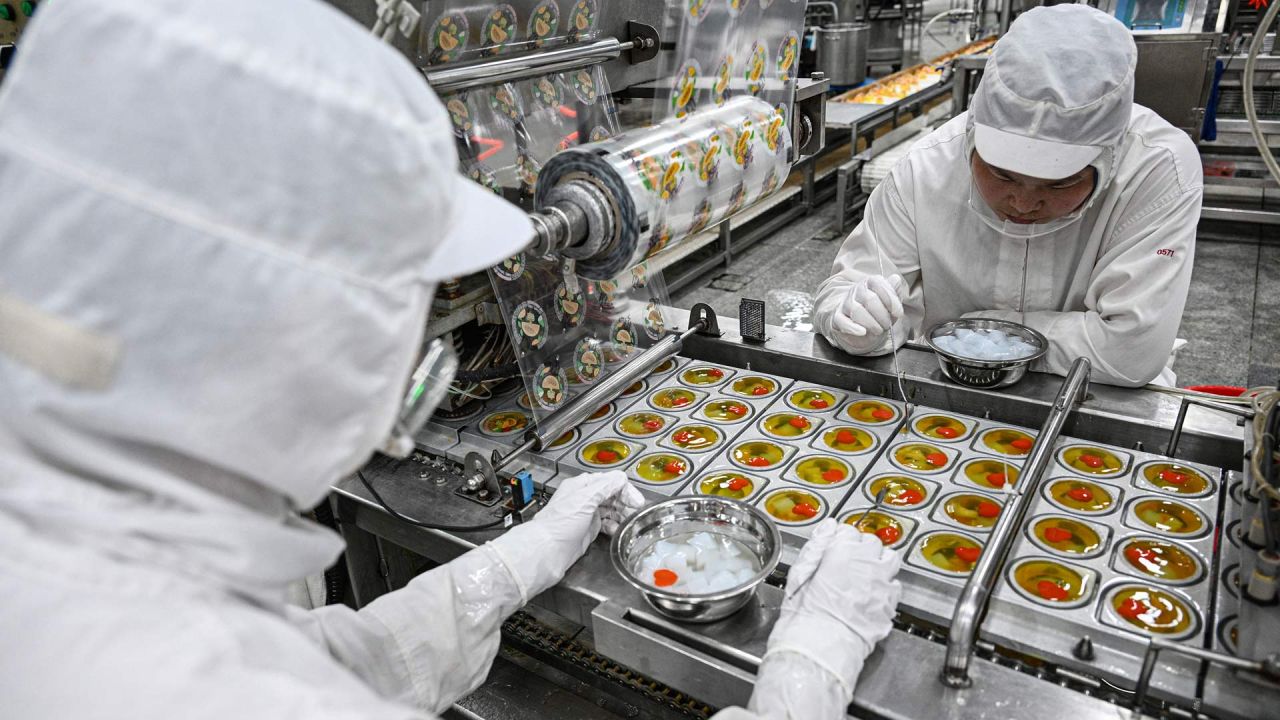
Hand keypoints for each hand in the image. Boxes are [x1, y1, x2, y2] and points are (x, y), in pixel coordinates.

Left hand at [532, 470, 645, 552]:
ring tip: (631, 521)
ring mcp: (587, 514)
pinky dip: (615, 525)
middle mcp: (584, 498)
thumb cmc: (558, 525)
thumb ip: (604, 486)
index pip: (610, 481)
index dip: (625, 490)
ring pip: (611, 509)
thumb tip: (620, 478)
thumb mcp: (584, 499)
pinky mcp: (588, 530)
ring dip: (622, 514)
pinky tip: (618, 529)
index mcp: (581, 485)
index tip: (636, 501)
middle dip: (626, 502)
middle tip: (637, 512)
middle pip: (612, 495)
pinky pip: (607, 524)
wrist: (547, 551)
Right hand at [763, 521, 900, 697]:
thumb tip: (828, 528)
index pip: (848, 531)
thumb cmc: (804, 615)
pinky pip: (895, 586)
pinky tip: (873, 596)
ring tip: (866, 574)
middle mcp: (866, 563)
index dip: (840, 540)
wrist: (821, 648)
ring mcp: (882, 583)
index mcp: (841, 551)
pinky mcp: (891, 604)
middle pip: (872, 542)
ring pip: (890, 559)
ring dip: (879, 562)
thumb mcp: (799, 575)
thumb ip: (816, 547)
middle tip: (848, 563)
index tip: (835, 549)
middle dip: (861, 549)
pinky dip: (886, 586)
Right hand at [825, 275, 906, 353]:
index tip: (898, 313)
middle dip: (882, 315)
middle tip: (887, 324)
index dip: (891, 300)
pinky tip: (862, 332)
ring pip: (857, 310)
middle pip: (869, 299)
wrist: (862, 326)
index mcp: (870, 283)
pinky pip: (842, 321)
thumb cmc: (878, 312)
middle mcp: (856, 290)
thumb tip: (896, 279)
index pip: (878, 284)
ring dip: (871, 323)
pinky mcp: (838, 318)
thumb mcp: (890, 303)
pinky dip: (853, 328)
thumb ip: (894, 291)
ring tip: (878, 330)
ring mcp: (846, 304)